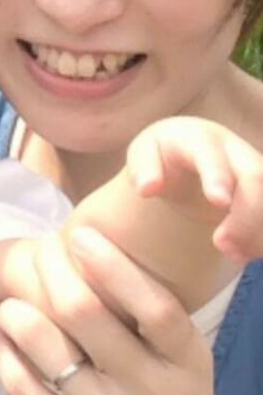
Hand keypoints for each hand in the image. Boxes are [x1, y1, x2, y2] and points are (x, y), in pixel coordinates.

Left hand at [0, 230, 212, 394]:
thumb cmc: (154, 371)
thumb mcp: (172, 345)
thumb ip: (143, 299)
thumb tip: (87, 235)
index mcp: (185, 362)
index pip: (155, 309)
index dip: (114, 267)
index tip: (79, 235)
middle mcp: (151, 391)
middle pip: (85, 312)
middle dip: (50, 268)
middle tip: (41, 250)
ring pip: (46, 346)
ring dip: (16, 311)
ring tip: (11, 302)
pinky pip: (23, 387)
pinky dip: (4, 354)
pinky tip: (0, 334)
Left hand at [126, 116, 262, 261]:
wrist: (186, 148)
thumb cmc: (162, 154)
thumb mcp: (144, 155)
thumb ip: (143, 169)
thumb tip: (147, 189)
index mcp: (199, 139)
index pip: (211, 154)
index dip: (218, 176)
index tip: (219, 201)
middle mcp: (234, 149)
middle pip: (254, 176)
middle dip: (245, 214)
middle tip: (220, 244)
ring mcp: (254, 166)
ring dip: (257, 231)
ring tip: (233, 255)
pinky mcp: (262, 188)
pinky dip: (261, 237)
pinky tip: (244, 253)